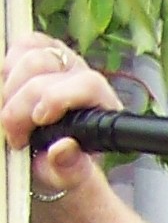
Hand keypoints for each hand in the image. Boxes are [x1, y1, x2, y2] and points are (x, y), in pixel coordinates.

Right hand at [0, 33, 122, 202]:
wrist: (48, 157)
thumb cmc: (59, 166)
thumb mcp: (64, 177)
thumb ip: (68, 170)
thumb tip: (65, 149)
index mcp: (102, 107)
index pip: (88, 84)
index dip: (57, 97)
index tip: (38, 120)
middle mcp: (84, 76)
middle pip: (46, 65)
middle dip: (21, 101)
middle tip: (14, 133)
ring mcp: (63, 60)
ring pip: (31, 54)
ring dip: (10, 86)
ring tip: (10, 116)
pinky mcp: (41, 50)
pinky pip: (21, 45)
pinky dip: (7, 70)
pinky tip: (8, 95)